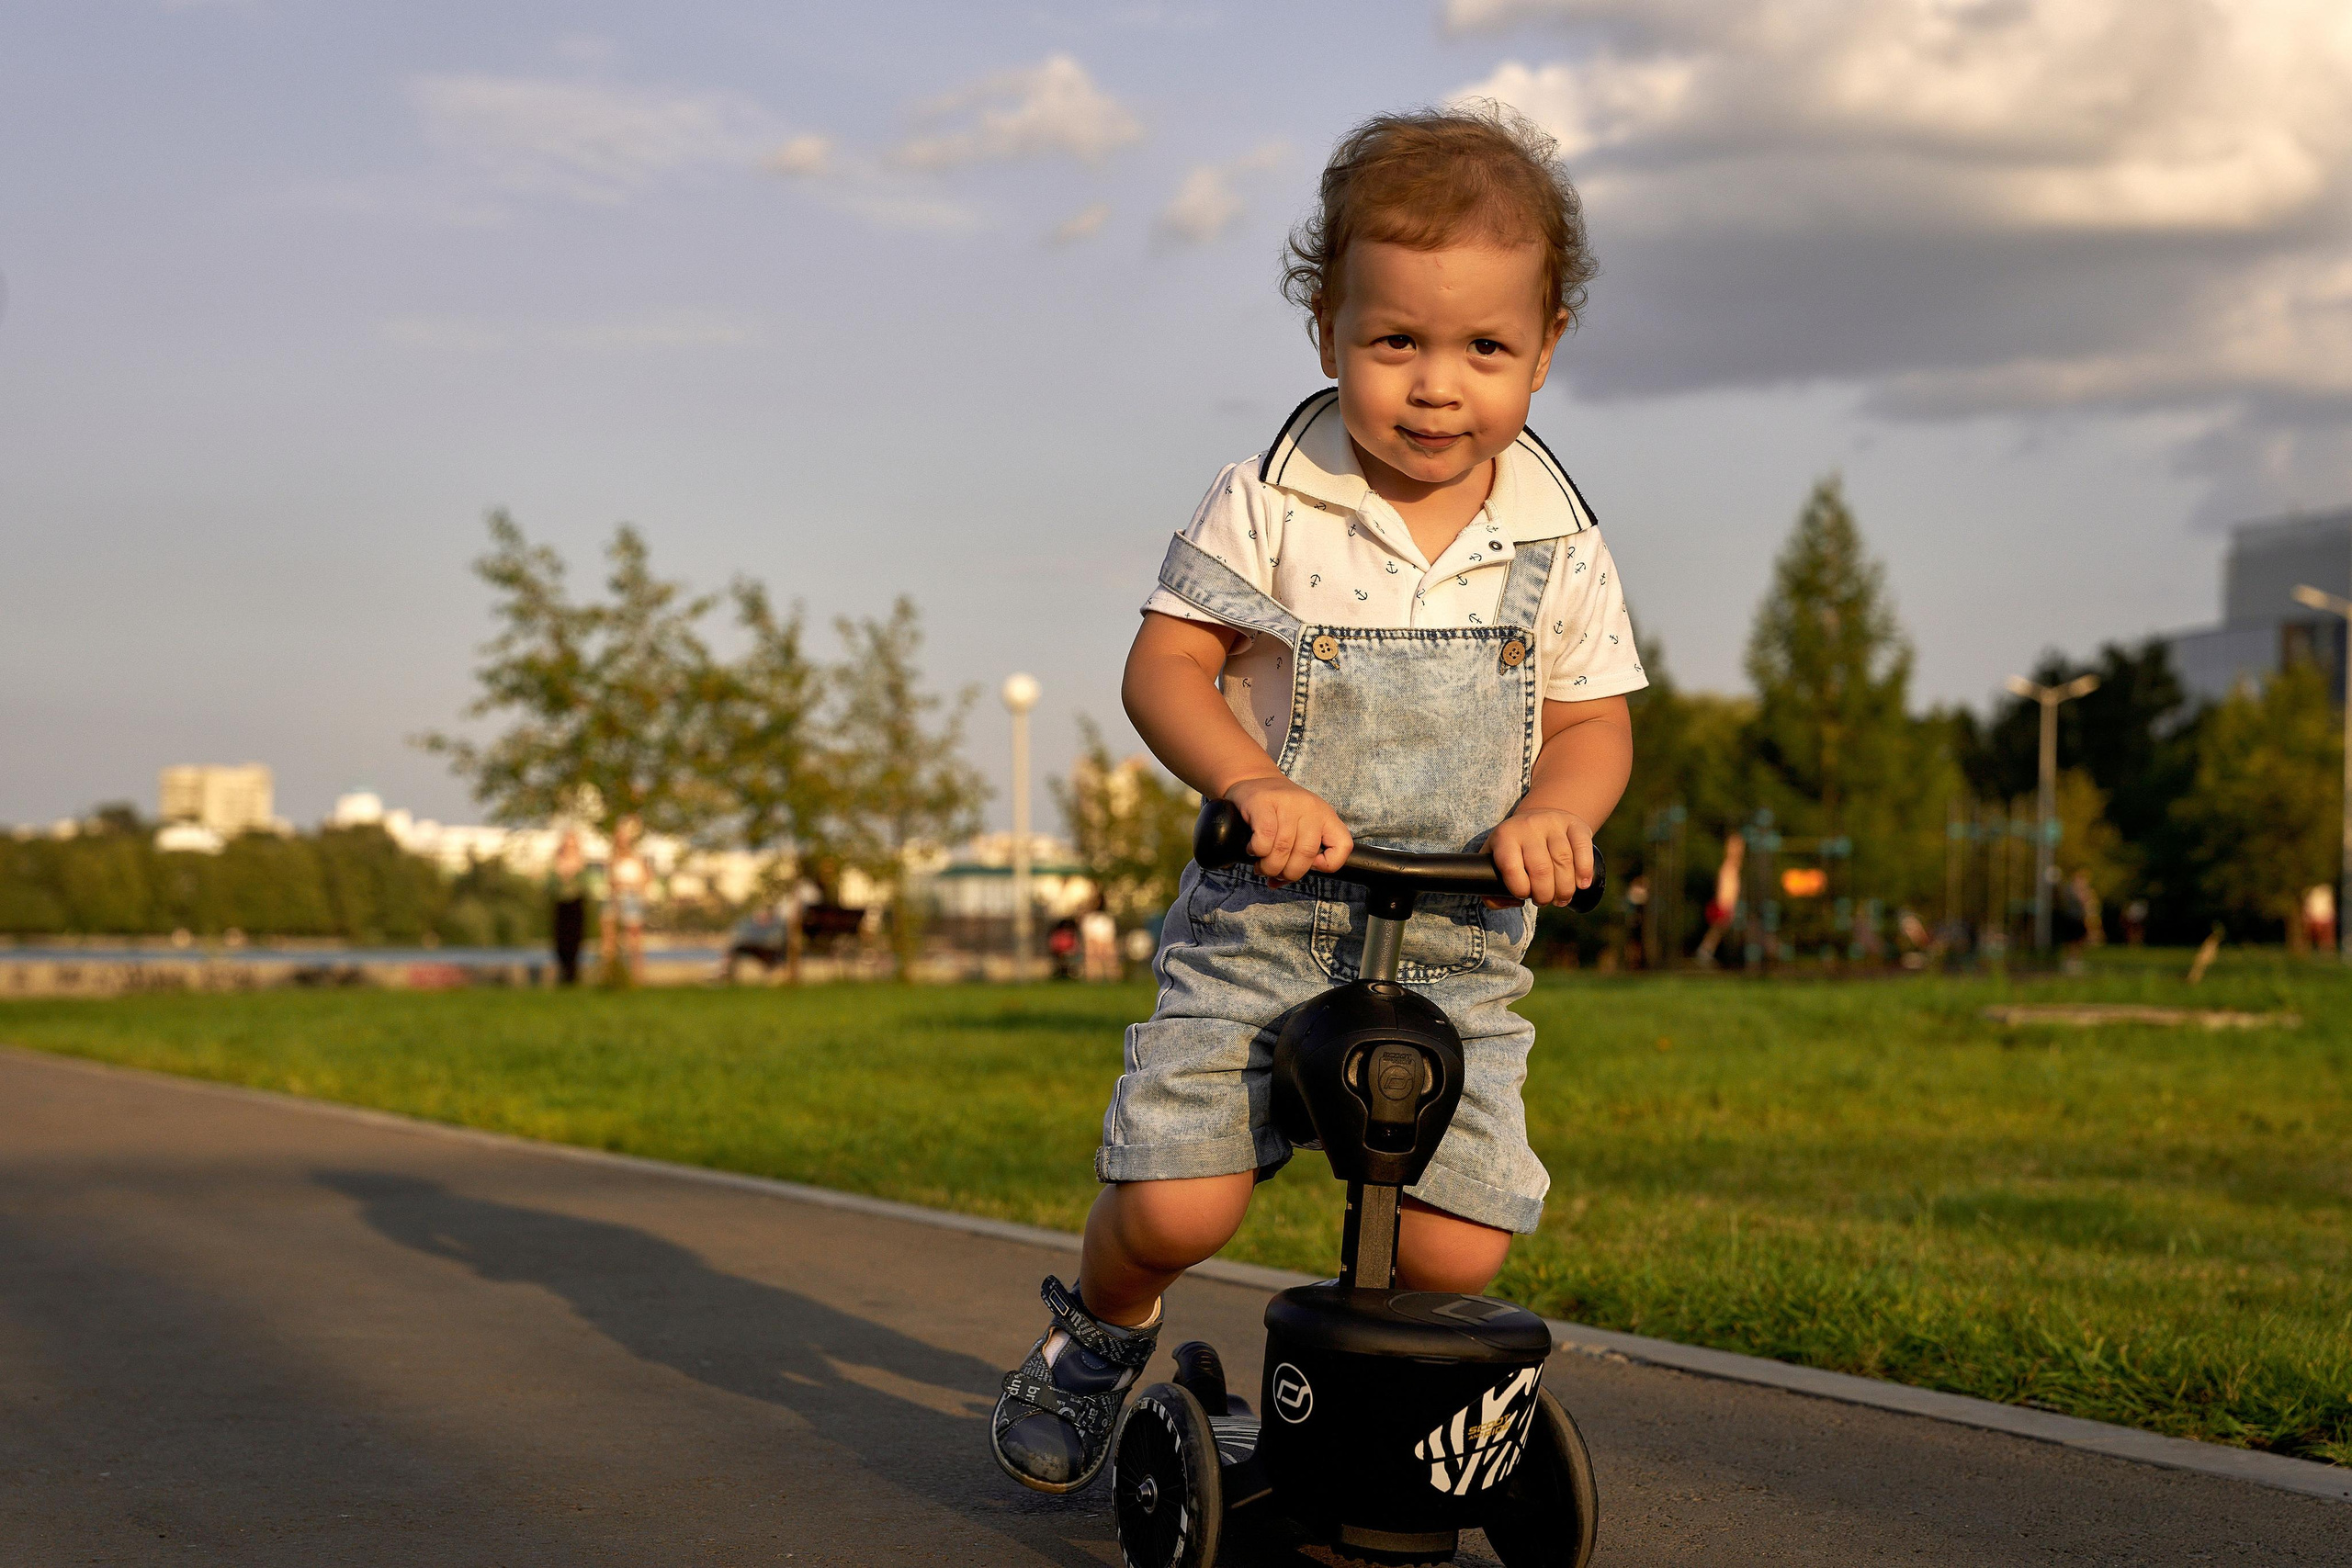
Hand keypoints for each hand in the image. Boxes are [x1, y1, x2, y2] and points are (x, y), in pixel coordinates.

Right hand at [1226, 775, 1351, 885]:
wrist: (1253, 779)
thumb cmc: (1277, 812)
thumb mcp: (1300, 826)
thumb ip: (1299, 853)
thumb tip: (1279, 883)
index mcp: (1325, 815)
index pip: (1343, 845)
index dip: (1328, 864)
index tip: (1310, 866)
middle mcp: (1310, 807)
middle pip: (1306, 853)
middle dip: (1289, 873)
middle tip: (1275, 873)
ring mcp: (1287, 803)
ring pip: (1283, 849)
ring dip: (1269, 866)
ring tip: (1261, 867)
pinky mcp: (1263, 803)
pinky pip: (1264, 839)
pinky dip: (1257, 852)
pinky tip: (1253, 850)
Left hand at [1488, 808, 1592, 906]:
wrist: (1538, 817)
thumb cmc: (1514, 849)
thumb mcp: (1494, 862)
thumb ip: (1491, 890)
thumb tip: (1514, 902)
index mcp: (1505, 837)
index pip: (1511, 868)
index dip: (1520, 890)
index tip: (1524, 896)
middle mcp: (1528, 826)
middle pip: (1541, 869)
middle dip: (1545, 895)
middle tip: (1545, 901)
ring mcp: (1553, 823)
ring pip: (1564, 861)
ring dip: (1565, 888)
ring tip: (1562, 898)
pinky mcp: (1575, 824)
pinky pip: (1583, 848)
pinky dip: (1585, 870)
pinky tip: (1582, 884)